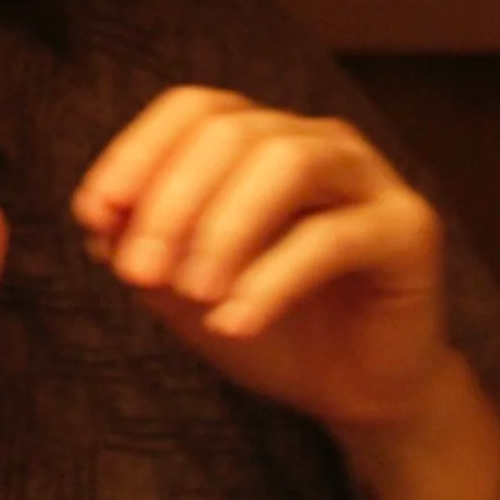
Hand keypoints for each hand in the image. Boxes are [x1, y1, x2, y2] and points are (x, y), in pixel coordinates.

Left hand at [72, 86, 453, 428]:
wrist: (354, 390)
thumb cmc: (271, 327)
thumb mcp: (186, 289)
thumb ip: (143, 247)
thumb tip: (100, 219)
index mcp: (261, 140)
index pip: (193, 109)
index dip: (139, 152)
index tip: (94, 214)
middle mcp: (315, 142)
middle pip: (233, 131)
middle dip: (174, 201)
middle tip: (140, 272)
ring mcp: (367, 178)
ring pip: (288, 163)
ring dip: (226, 226)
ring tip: (195, 293)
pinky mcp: (405, 229)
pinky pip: (333, 236)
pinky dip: (274, 279)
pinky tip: (237, 323)